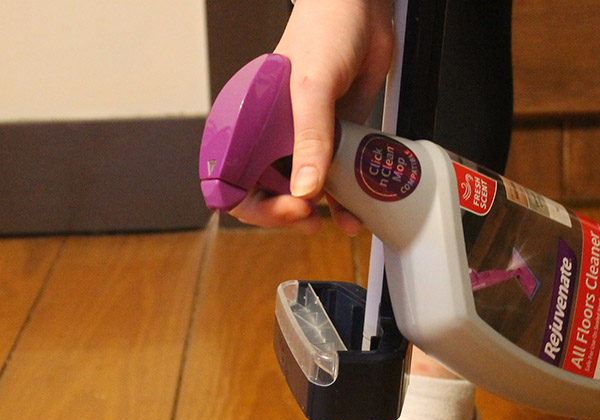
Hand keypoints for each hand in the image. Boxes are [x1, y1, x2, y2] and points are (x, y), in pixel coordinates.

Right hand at [230, 0, 394, 234]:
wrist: (363, 10)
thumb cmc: (325, 31)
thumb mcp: (313, 87)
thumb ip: (311, 138)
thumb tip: (306, 189)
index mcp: (252, 124)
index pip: (236, 180)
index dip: (256, 203)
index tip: (287, 206)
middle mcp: (275, 136)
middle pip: (269, 193)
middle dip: (288, 213)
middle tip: (309, 216)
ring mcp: (306, 139)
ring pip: (305, 190)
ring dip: (321, 212)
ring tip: (341, 220)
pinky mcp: (335, 138)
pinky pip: (335, 178)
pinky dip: (345, 199)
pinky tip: (355, 210)